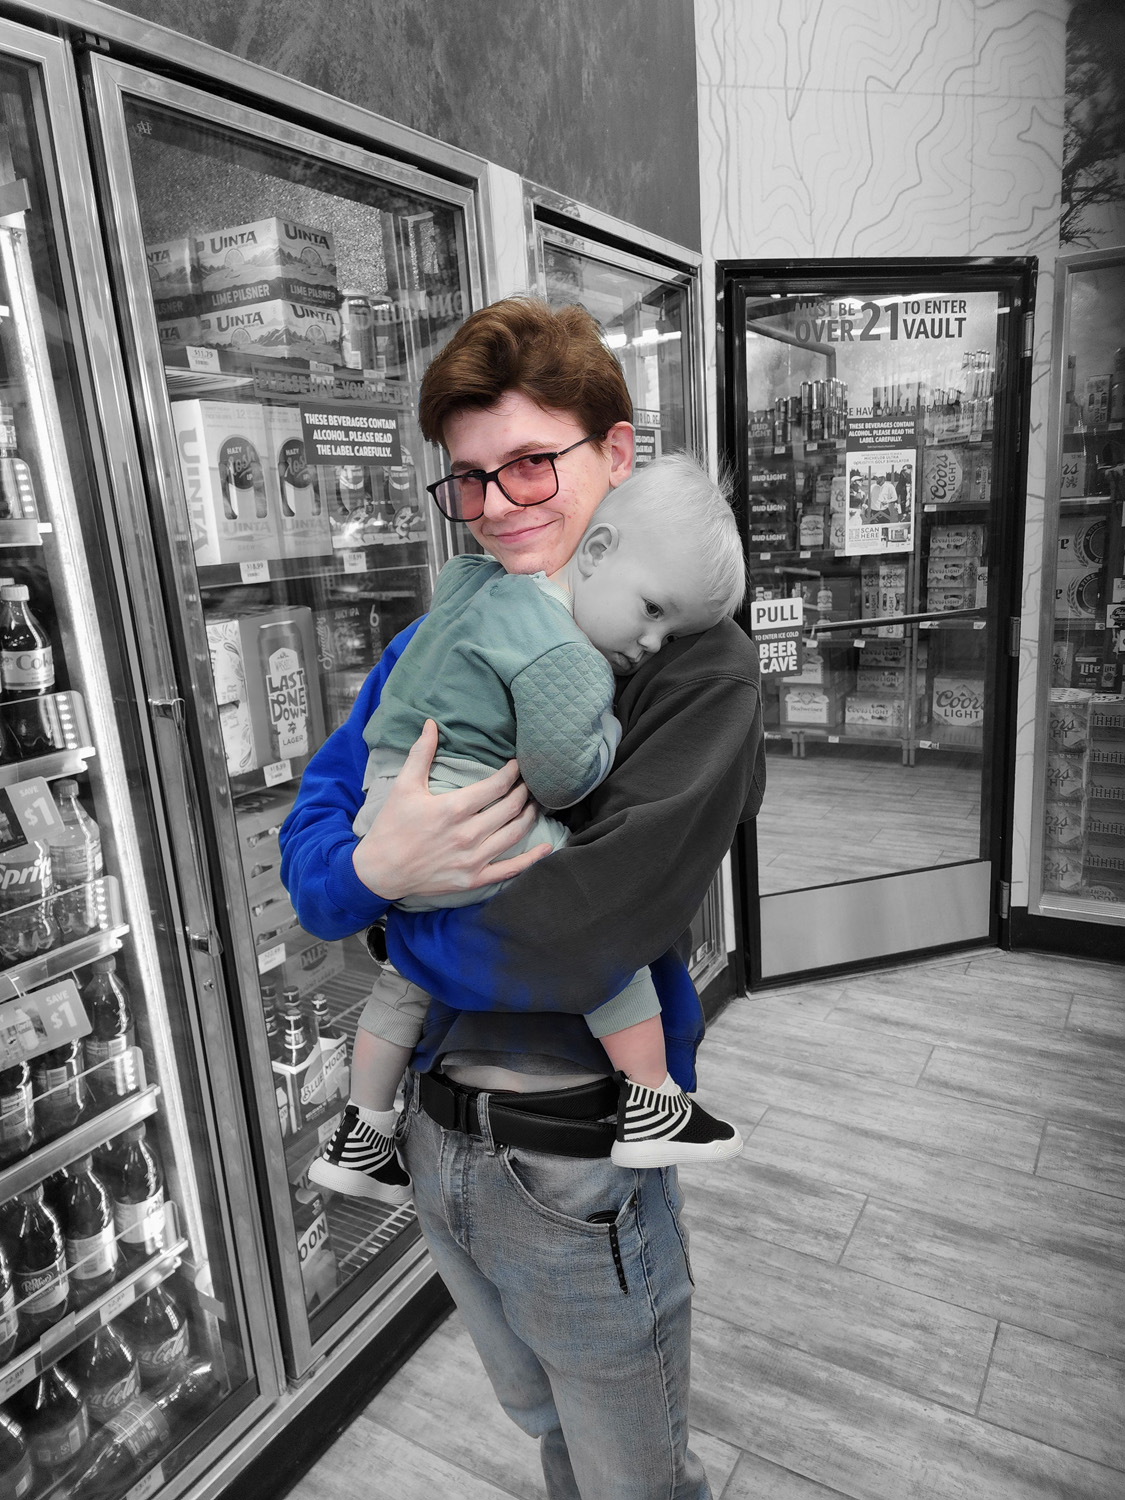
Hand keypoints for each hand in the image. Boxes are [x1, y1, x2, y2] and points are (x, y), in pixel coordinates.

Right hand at [352, 719, 552, 899]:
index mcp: (453, 809)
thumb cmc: (392, 826)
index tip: (518, 764)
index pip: (496, 786)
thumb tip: (431, 723)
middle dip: (524, 791)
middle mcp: (467, 834)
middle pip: (510, 807)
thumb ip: (421, 753)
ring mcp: (473, 859)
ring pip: (515, 833)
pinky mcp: (474, 879)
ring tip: (535, 804)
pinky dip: (532, 859)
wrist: (380, 871)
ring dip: (530, 816)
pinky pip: (511, 869)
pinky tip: (546, 847)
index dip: (512, 772)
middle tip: (529, 782)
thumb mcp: (404, 786)